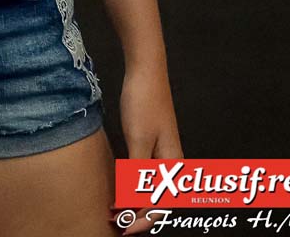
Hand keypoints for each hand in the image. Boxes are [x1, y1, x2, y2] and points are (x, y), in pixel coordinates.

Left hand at [110, 61, 183, 234]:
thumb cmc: (144, 102)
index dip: (143, 221)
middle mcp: (171, 161)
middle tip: (117, 224)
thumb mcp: (138, 140)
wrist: (145, 69)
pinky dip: (133, 186)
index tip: (124, 228)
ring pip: (151, 188)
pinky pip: (145, 174)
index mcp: (174, 164)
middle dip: (139, 216)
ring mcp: (162, 152)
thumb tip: (134, 204)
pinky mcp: (151, 142)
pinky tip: (120, 189)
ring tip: (115, 212)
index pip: (161, 205)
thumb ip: (137, 174)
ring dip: (135, 202)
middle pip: (158, 200)